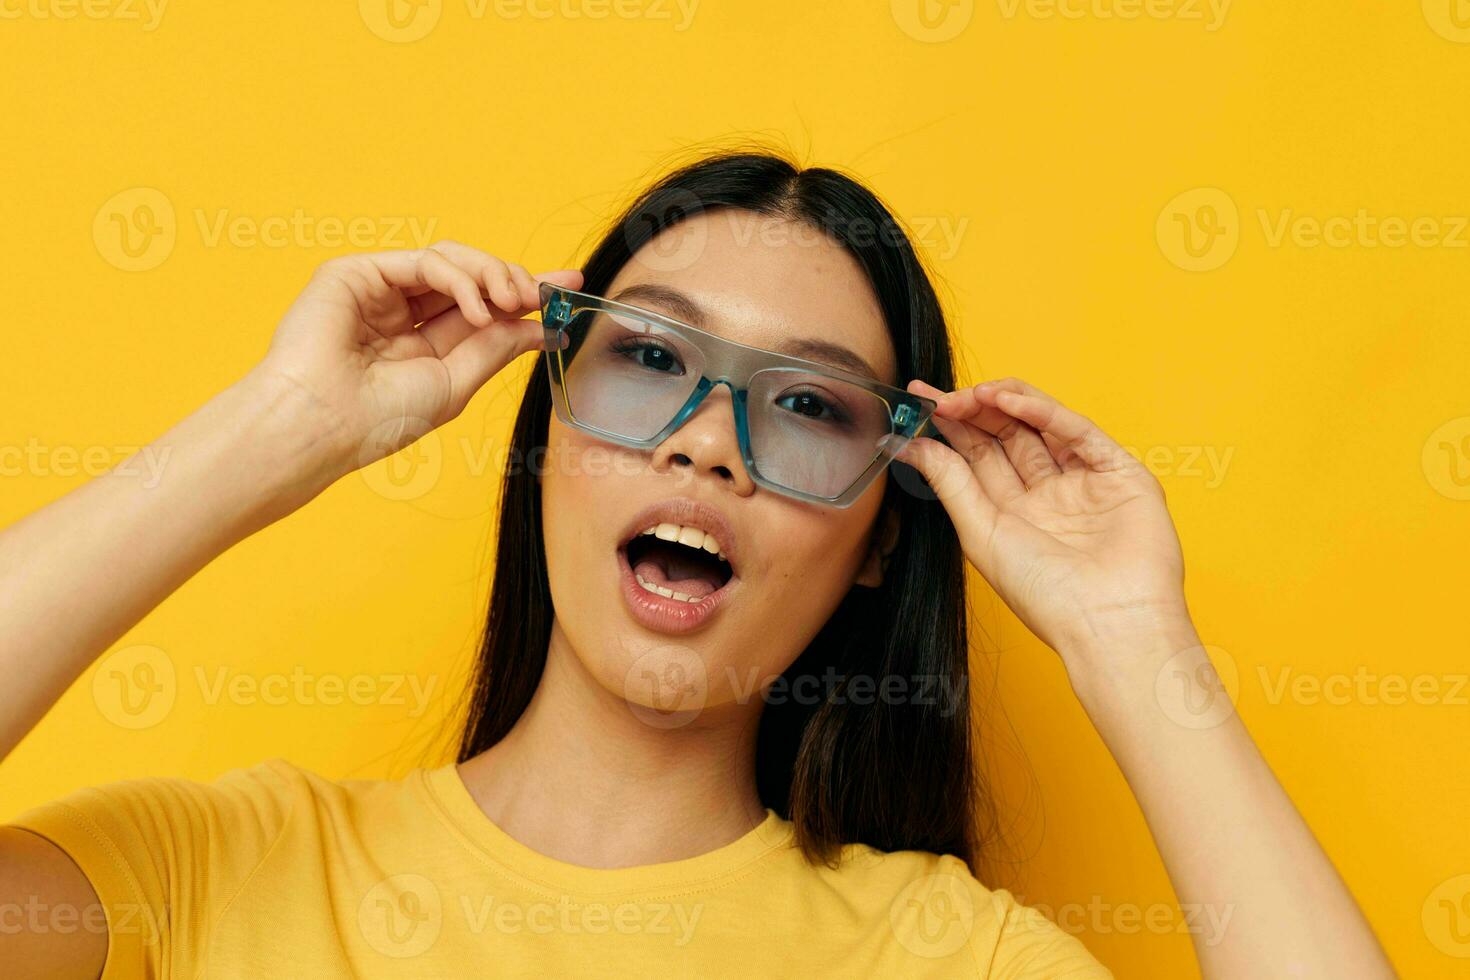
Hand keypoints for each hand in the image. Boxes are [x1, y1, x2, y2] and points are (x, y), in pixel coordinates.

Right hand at [246, 240, 581, 482]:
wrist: (325, 423)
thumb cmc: (380, 418)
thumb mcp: (457, 382)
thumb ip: (496, 346)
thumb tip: (542, 327)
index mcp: (424, 343)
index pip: (483, 307)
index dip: (526, 293)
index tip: (570, 286)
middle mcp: (403, 312)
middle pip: (473, 277)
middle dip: (514, 281)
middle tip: (539, 296)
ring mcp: (380, 289)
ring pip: (453, 260)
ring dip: (492, 275)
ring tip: (510, 300)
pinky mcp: (358, 272)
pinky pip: (427, 261)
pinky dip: (462, 279)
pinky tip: (476, 307)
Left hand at [899, 377, 1192, 671]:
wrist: (1107, 623)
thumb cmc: (1045, 594)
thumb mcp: (981, 533)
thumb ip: (949, 483)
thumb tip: (909, 446)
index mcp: (1014, 513)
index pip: (978, 456)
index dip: (949, 427)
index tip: (918, 403)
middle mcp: (1048, 493)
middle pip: (1006, 435)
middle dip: (972, 410)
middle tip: (940, 396)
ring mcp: (1084, 480)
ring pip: (1041, 425)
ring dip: (1005, 404)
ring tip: (971, 394)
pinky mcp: (1120, 471)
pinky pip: (1078, 432)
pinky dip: (1044, 413)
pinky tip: (1010, 401)